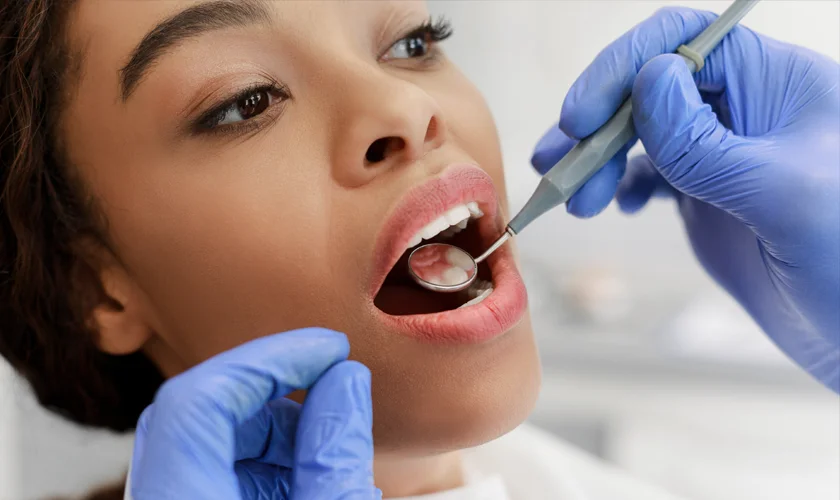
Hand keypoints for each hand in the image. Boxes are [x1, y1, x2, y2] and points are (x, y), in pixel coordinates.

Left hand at [127, 328, 380, 498]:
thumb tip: (346, 378)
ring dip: (272, 428)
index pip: (198, 398)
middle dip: (273, 391)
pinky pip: (210, 471)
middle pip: (198, 413)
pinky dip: (261, 462)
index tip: (329, 350)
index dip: (269, 358)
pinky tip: (306, 477)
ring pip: (205, 441)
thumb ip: (333, 452)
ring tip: (327, 447)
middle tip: (332, 385)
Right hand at [531, 7, 839, 391]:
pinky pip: (651, 172)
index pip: (685, 42)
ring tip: (573, 198)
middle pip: (650, 85)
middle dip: (598, 123)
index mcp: (776, 86)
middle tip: (559, 167)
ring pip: (642, 130)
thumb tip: (648, 79)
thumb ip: (708, 144)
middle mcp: (745, 110)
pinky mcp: (709, 193)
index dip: (624, 67)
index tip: (580, 117)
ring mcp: (724, 153)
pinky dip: (621, 185)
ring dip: (597, 158)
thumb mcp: (783, 199)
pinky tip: (619, 206)